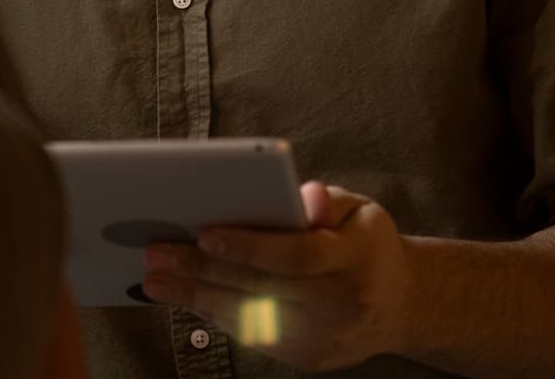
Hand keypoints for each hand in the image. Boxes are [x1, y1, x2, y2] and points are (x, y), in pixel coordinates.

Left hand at [142, 182, 410, 370]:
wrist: (399, 305)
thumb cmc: (365, 243)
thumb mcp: (359, 210)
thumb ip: (327, 201)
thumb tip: (303, 196)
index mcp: (357, 257)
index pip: (298, 255)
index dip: (250, 246)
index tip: (204, 231)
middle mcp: (340, 303)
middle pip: (262, 288)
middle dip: (203, 269)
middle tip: (155, 253)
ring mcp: (323, 338)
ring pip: (249, 316)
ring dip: (196, 297)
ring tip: (154, 279)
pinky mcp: (306, 358)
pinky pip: (253, 334)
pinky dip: (215, 314)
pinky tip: (185, 296)